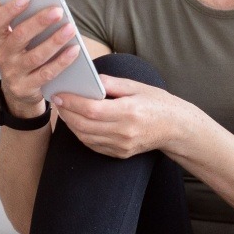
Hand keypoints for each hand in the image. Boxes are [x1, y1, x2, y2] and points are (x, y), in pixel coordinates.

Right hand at [0, 0, 82, 116]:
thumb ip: (15, 18)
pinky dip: (62, 61)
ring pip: (36, 56)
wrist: (18, 90)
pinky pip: (47, 73)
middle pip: (20, 36)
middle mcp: (2, 55)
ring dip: (55, 41)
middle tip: (58, 11)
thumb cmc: (19, 54)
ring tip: (71, 28)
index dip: (10, 9)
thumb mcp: (11, 38)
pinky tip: (75, 50)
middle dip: (39, 22)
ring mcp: (13, 73)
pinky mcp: (26, 87)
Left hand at [50, 76, 191, 158]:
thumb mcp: (137, 86)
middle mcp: (124, 131)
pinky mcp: (121, 154)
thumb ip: (112, 83)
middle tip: (57, 101)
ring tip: (64, 111)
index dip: (72, 102)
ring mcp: (122, 145)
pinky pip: (94, 146)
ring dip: (71, 124)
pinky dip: (82, 135)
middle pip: (85, 125)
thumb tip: (90, 79)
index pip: (91, 109)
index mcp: (129, 111)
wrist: (176, 128)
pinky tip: (77, 123)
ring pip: (86, 137)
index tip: (59, 95)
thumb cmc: (158, 103)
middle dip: (66, 113)